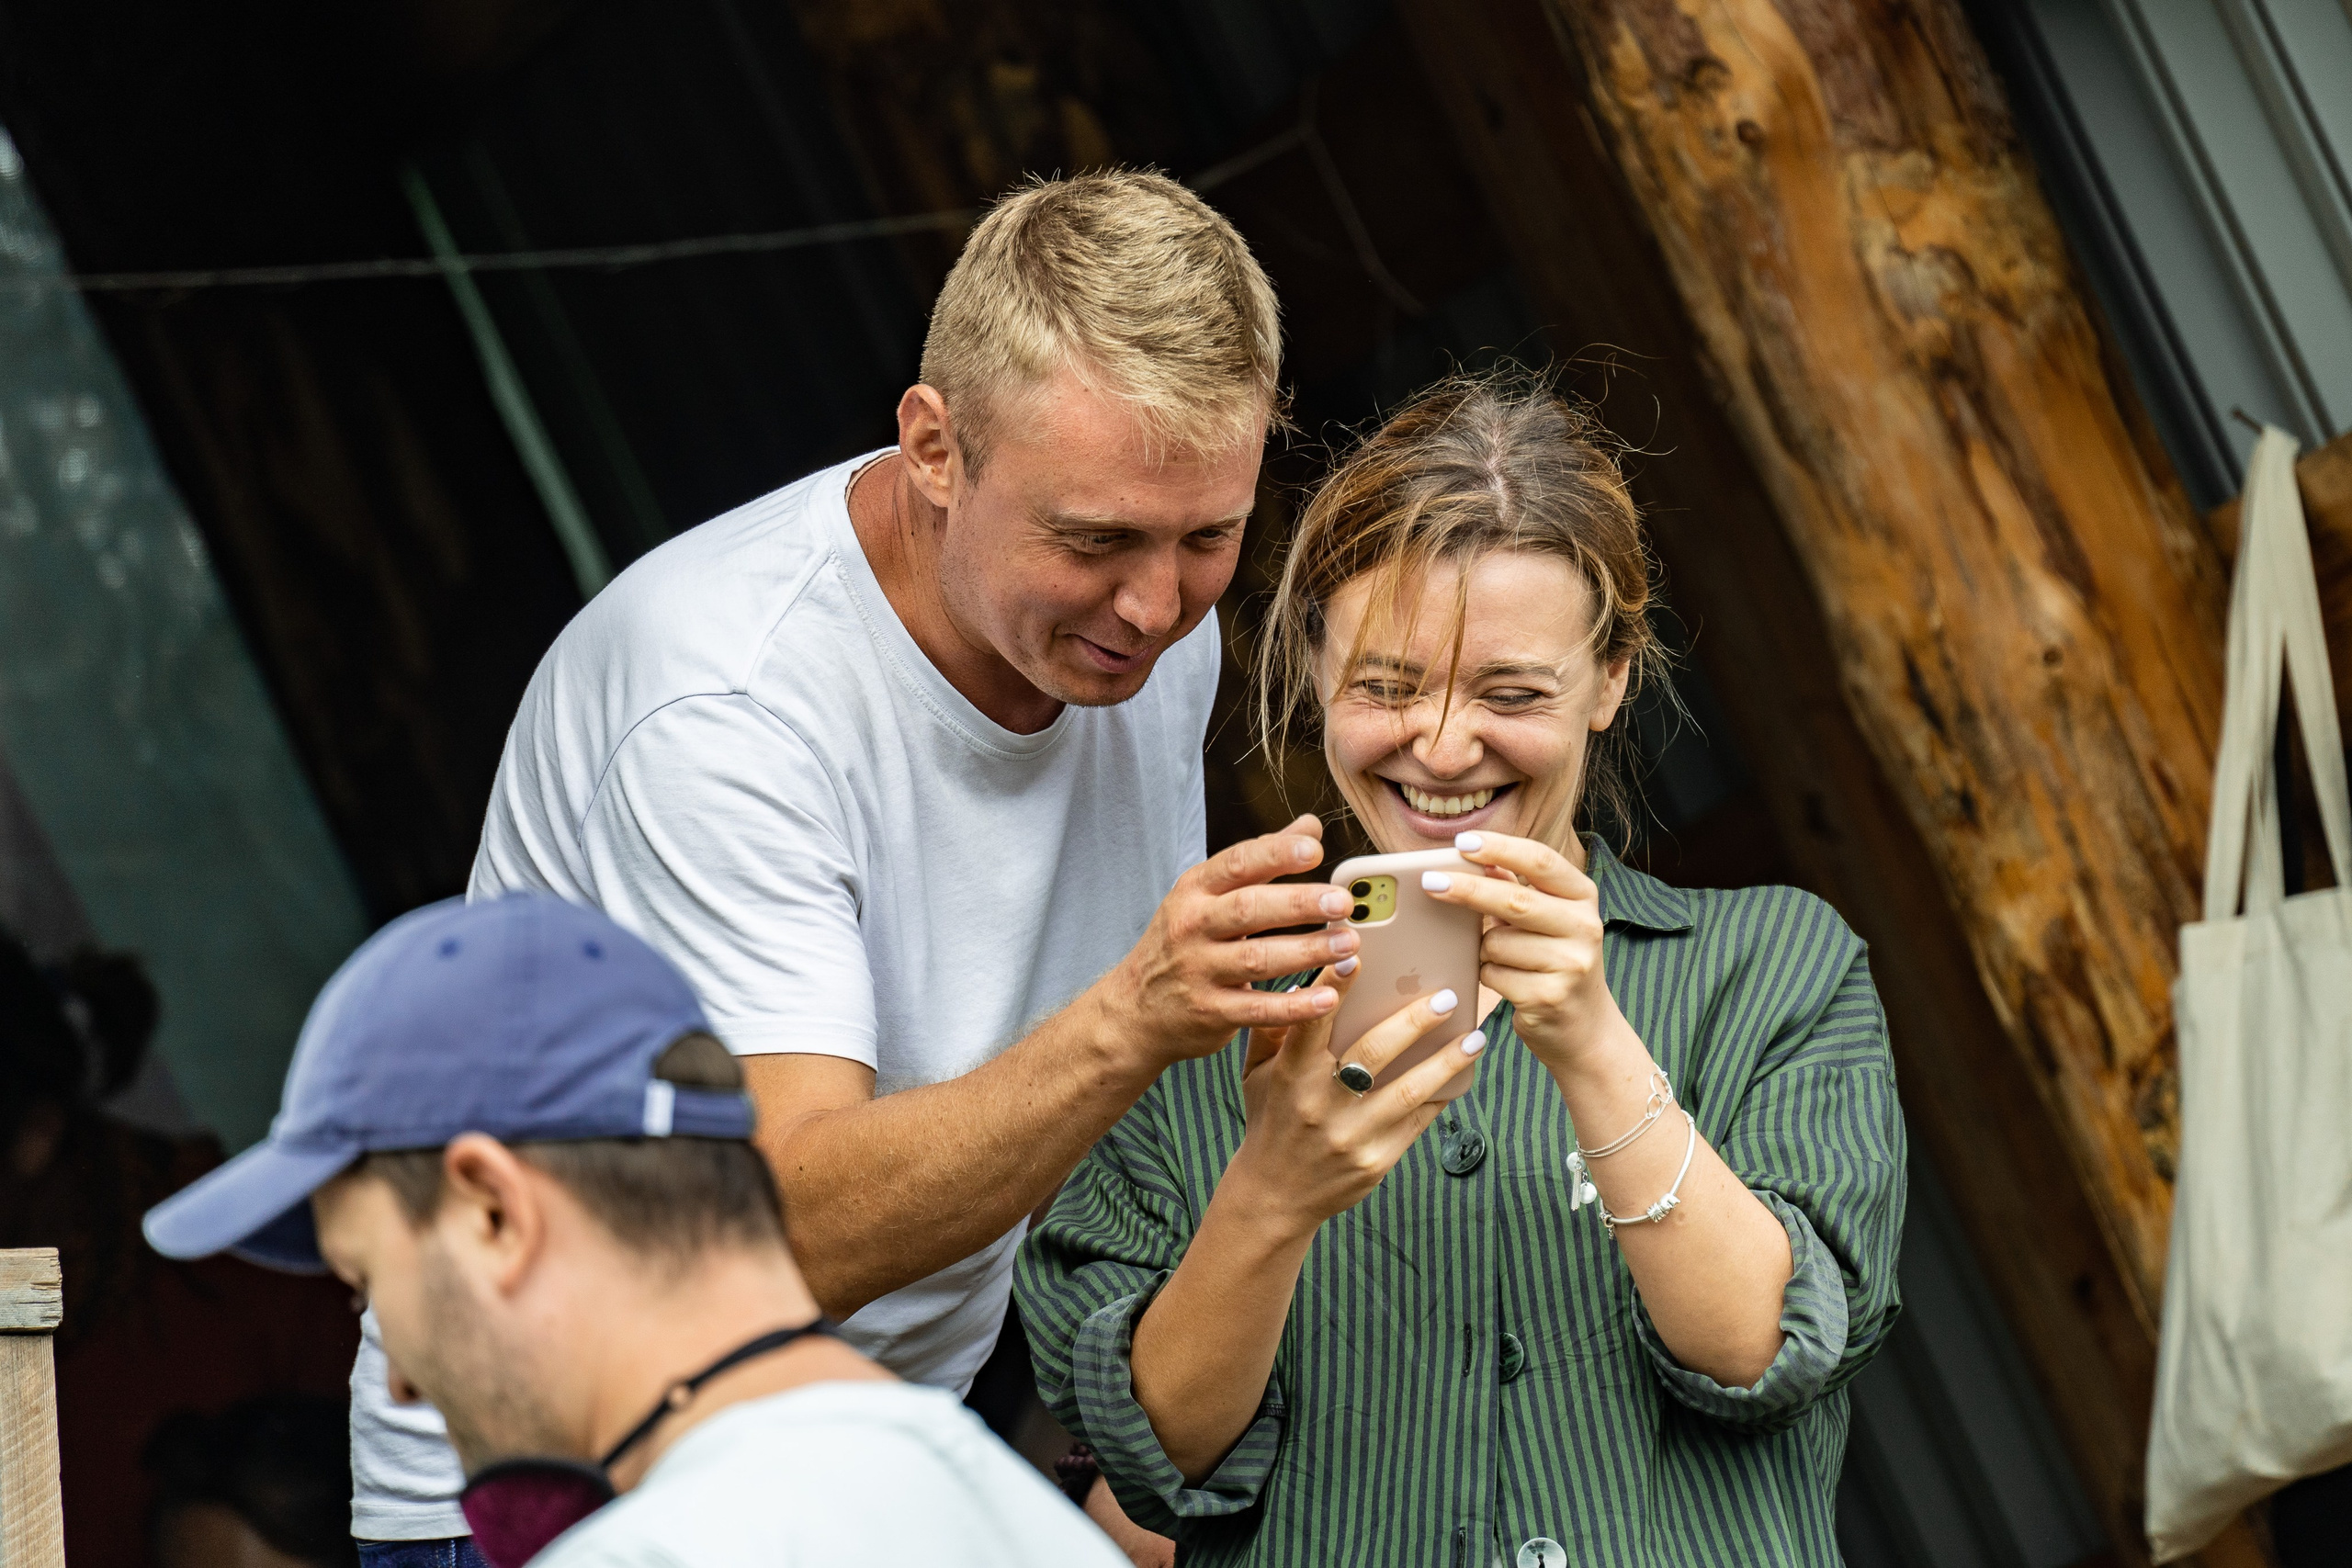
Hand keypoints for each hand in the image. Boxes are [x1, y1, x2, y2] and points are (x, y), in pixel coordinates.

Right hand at [1095, 815, 1362, 1069]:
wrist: (1134, 1008)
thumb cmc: (1182, 941)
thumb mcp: (1207, 894)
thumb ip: (1261, 861)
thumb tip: (1310, 826)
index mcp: (1195, 890)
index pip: (1236, 863)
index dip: (1276, 854)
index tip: (1315, 850)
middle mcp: (1193, 926)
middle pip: (1249, 909)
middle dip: (1300, 904)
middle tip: (1342, 903)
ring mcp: (1199, 971)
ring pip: (1258, 960)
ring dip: (1307, 951)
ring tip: (1348, 944)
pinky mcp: (1210, 1012)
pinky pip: (1258, 1009)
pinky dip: (1294, 1006)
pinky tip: (1327, 997)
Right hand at [1225, 964, 1486, 1234]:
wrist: (1275, 1196)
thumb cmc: (1270, 1121)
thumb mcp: (1257, 1076)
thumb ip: (1273, 1031)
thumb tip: (1299, 985)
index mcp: (1291, 1076)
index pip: (1311, 1024)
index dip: (1331, 989)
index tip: (1354, 956)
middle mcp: (1321, 1104)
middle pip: (1374, 1053)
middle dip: (1413, 1021)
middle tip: (1446, 996)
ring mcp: (1351, 1136)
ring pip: (1408, 1090)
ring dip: (1446, 1061)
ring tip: (1475, 1037)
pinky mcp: (1376, 1161)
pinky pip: (1416, 1122)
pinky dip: (1441, 1095)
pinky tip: (1462, 1074)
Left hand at [1420, 831, 1633, 1078]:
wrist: (1585, 1030)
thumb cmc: (1556, 964)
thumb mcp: (1548, 920)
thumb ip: (1517, 889)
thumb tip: (1475, 859)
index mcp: (1583, 897)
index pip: (1540, 860)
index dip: (1499, 848)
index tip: (1462, 842)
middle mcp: (1585, 927)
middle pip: (1514, 900)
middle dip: (1467, 889)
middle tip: (1430, 882)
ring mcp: (1571, 964)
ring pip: (1497, 943)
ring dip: (1483, 949)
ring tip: (1501, 958)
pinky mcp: (1550, 997)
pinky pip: (1494, 974)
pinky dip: (1488, 975)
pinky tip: (1507, 981)